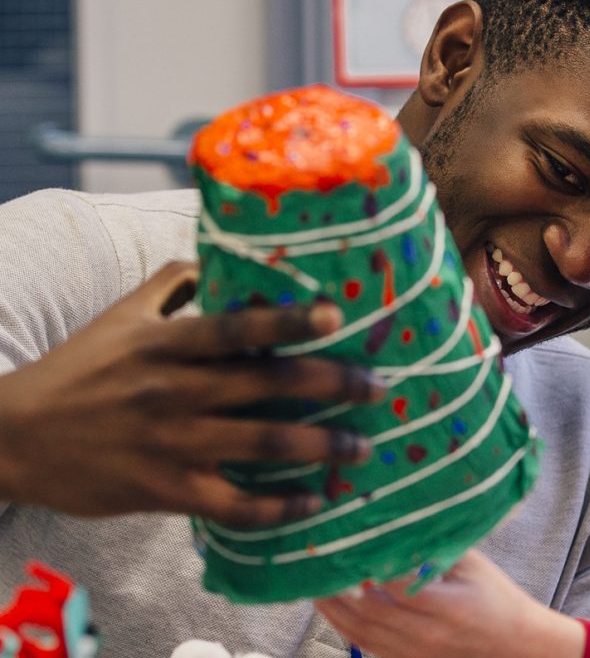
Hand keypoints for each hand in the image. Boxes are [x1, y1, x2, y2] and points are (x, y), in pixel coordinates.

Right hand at [0, 261, 383, 523]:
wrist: (19, 436)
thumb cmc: (78, 368)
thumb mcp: (120, 314)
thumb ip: (172, 283)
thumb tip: (219, 261)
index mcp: (168, 344)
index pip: (238, 327)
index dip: (289, 321)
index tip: (337, 317)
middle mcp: (177, 390)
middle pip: (267, 384)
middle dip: (331, 385)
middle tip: (377, 387)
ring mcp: (174, 442)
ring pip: (262, 443)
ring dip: (320, 447)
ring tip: (361, 447)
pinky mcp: (167, 489)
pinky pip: (234, 503)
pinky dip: (277, 506)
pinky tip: (312, 502)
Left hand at [316, 550, 585, 657]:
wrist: (513, 644)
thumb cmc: (494, 595)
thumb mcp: (471, 562)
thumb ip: (435, 546)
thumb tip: (401, 518)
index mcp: (449, 607)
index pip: (398, 588)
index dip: (370, 569)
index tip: (347, 544)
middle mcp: (430, 635)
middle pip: (372, 615)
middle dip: (339, 591)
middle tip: (316, 563)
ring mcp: (418, 654)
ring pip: (364, 635)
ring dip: (335, 611)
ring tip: (314, 584)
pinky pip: (368, 647)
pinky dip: (345, 628)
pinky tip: (332, 608)